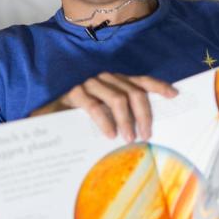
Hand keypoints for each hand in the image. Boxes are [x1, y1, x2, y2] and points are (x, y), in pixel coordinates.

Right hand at [33, 73, 177, 141]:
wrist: (44, 123)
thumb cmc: (78, 122)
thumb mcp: (105, 119)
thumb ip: (122, 118)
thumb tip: (147, 130)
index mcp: (115, 83)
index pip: (141, 81)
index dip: (158, 86)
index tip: (174, 95)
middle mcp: (104, 79)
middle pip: (134, 92)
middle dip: (144, 114)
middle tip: (146, 135)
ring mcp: (89, 84)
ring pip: (118, 98)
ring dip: (127, 120)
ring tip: (129, 139)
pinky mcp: (73, 93)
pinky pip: (95, 106)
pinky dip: (105, 121)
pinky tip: (109, 134)